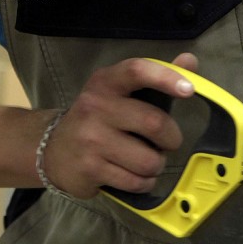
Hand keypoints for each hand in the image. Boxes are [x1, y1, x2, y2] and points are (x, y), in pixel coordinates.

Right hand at [41, 53, 198, 197]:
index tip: (188, 89)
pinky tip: (132, 175)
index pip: (137, 71)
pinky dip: (144, 182)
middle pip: (154, 123)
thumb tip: (189, 60)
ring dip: (156, 165)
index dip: (166, 78)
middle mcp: (95, 107)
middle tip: (166, 142)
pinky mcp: (90, 168)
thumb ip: (155, 77)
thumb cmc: (98, 119)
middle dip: (171, 139)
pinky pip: (136, 181)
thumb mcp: (120, 93)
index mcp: (105, 82)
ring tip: (145, 161)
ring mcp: (91, 139)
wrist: (53, 151)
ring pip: (149, 160)